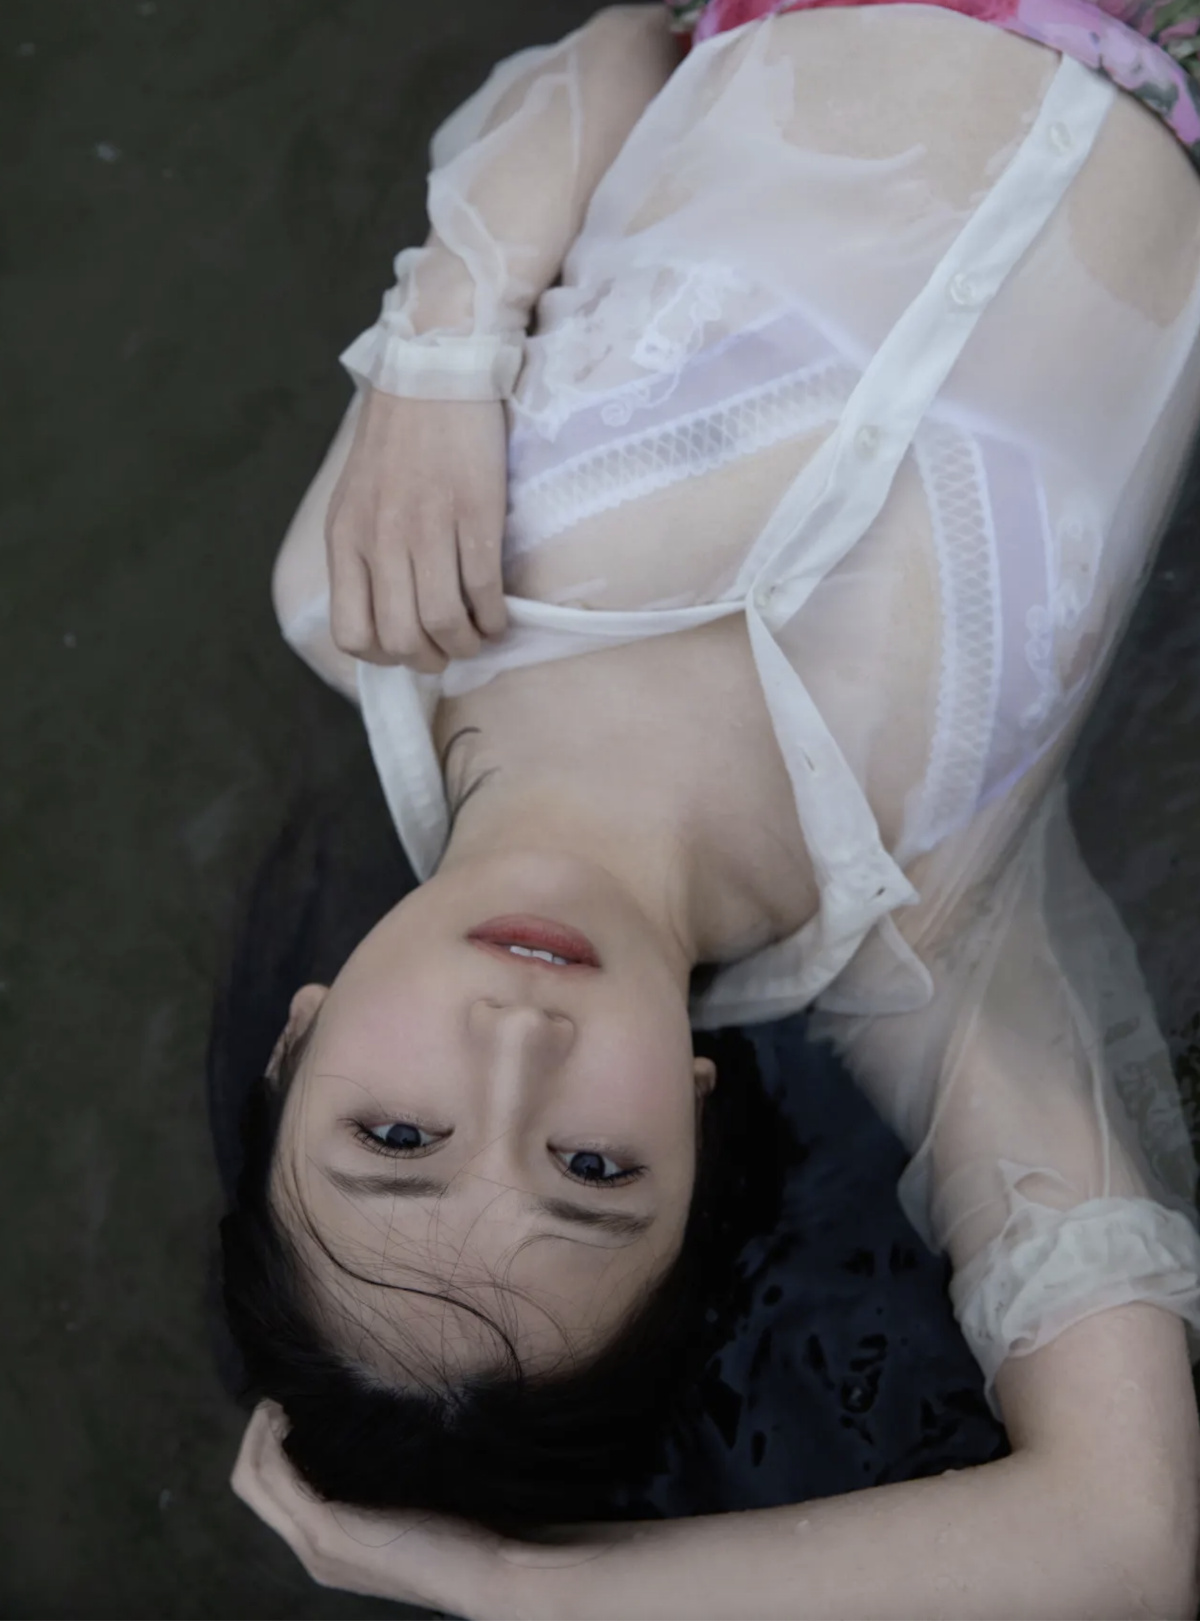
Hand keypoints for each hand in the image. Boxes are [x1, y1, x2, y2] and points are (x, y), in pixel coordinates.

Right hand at [231, 1402, 507, 1614]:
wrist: (477, 1577)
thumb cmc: (454, 1539)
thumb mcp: (398, 1513)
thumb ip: (371, 1490)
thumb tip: (361, 1441)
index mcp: (324, 1547)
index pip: (267, 1495)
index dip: (264, 1447)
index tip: (283, 1409)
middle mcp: (310, 1551)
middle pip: (250, 1486)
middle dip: (254, 1435)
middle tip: (273, 1398)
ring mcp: (315, 1545)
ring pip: (256, 1481)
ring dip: (260, 1434)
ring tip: (279, 1401)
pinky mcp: (328, 1534)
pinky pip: (279, 1482)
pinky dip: (275, 1444)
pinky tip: (293, 1417)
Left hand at [325, 389, 508, 673]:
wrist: (433, 371)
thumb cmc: (397, 440)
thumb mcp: (356, 500)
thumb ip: (363, 555)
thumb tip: (388, 615)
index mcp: (346, 539)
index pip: (352, 633)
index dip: (384, 658)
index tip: (408, 649)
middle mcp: (381, 539)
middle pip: (402, 639)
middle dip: (431, 660)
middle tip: (449, 650)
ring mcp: (429, 527)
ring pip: (444, 623)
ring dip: (467, 645)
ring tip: (478, 636)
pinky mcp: (474, 513)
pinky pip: (484, 590)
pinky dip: (495, 618)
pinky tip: (499, 614)